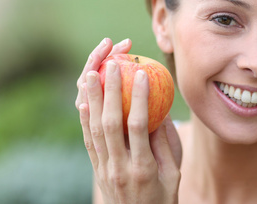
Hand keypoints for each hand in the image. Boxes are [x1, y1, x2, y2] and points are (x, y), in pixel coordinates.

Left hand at [75, 38, 180, 203]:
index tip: (141, 74)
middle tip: (112, 65)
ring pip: (95, 130)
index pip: (138, 126)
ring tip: (91, 73)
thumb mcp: (174, 173)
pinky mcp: (97, 170)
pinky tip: (83, 102)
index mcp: (143, 168)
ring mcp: (104, 170)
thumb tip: (159, 110)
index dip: (138, 97)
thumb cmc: (164, 198)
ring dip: (92, 100)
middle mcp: (118, 168)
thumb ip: (165, 142)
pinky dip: (84, 121)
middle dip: (110, 90)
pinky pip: (88, 142)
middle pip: (110, 123)